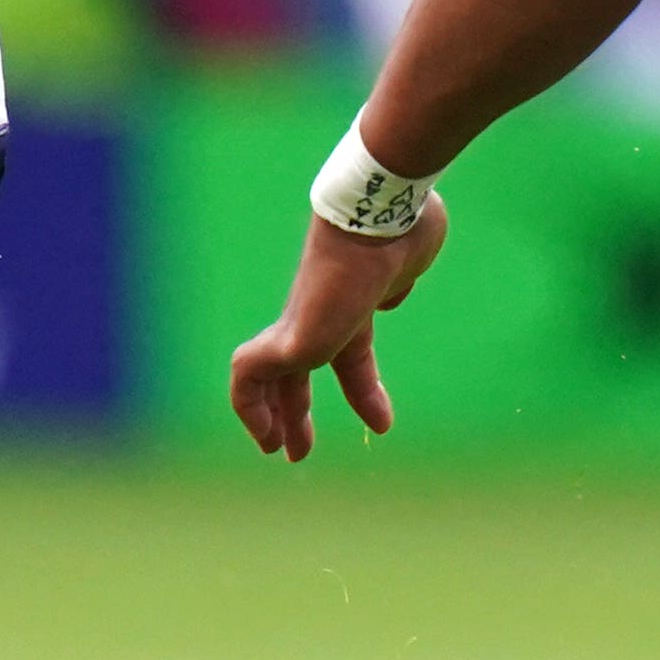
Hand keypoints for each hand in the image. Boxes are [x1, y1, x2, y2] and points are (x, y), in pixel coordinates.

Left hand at [228, 197, 454, 460]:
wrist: (381, 209)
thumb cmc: (404, 227)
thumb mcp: (409, 262)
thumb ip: (398, 282)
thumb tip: (389, 294)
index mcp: (355, 302)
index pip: (348, 352)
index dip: (362, 391)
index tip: (381, 423)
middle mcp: (323, 312)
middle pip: (299, 367)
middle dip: (298, 409)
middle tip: (298, 450)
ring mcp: (303, 320)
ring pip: (269, 373)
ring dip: (270, 415)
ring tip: (276, 450)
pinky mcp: (289, 334)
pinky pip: (250, 374)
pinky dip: (250, 406)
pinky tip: (265, 434)